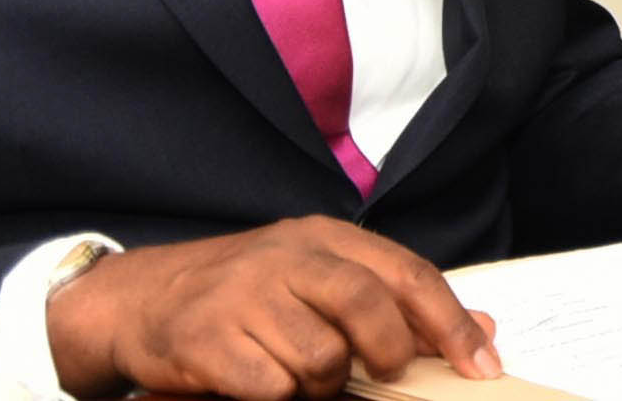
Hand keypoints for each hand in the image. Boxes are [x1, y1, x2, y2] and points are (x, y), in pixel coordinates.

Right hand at [45, 219, 498, 398]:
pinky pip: (270, 386)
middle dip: (390, 353)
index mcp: (325, 237)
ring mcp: (242, 296)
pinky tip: (261, 384)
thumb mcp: (319, 281)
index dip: (451, 322)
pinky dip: (277, 396)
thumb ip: (396, 302)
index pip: (407, 273)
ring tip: (301, 377)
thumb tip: (483, 327)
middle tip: (385, 376)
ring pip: (321, 357)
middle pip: (368, 305)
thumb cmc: (244, 296)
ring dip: (323, 384)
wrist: (138, 299)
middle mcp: (286, 256)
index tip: (482, 364)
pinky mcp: (205, 340)